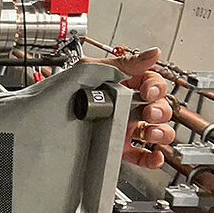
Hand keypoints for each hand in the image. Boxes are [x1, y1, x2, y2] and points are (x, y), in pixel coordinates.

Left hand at [81, 47, 174, 168]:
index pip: (154, 85)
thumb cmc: (72, 86)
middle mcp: (129, 106)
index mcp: (127, 86)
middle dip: (159, 111)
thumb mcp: (97, 69)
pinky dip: (152, 158)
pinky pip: (141, 155)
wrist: (52, 111)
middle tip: (148, 113)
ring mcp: (126, 127)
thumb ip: (125, 63)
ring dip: (161, 133)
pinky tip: (154, 156)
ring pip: (156, 131)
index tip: (148, 92)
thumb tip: (152, 54)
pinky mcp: (120, 147)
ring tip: (152, 133)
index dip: (156, 87)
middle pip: (160, 108)